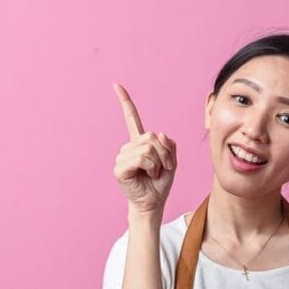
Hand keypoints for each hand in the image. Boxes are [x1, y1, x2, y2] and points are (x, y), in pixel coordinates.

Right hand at [112, 83, 176, 215]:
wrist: (153, 203)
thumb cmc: (160, 184)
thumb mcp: (172, 161)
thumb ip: (168, 144)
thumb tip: (158, 135)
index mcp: (139, 143)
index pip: (131, 119)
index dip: (125, 102)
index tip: (116, 85)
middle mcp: (128, 147)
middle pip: (151, 136)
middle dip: (163, 153)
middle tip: (163, 168)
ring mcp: (122, 156)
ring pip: (147, 148)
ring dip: (158, 163)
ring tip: (154, 174)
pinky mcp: (119, 168)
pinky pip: (141, 158)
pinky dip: (151, 168)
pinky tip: (147, 176)